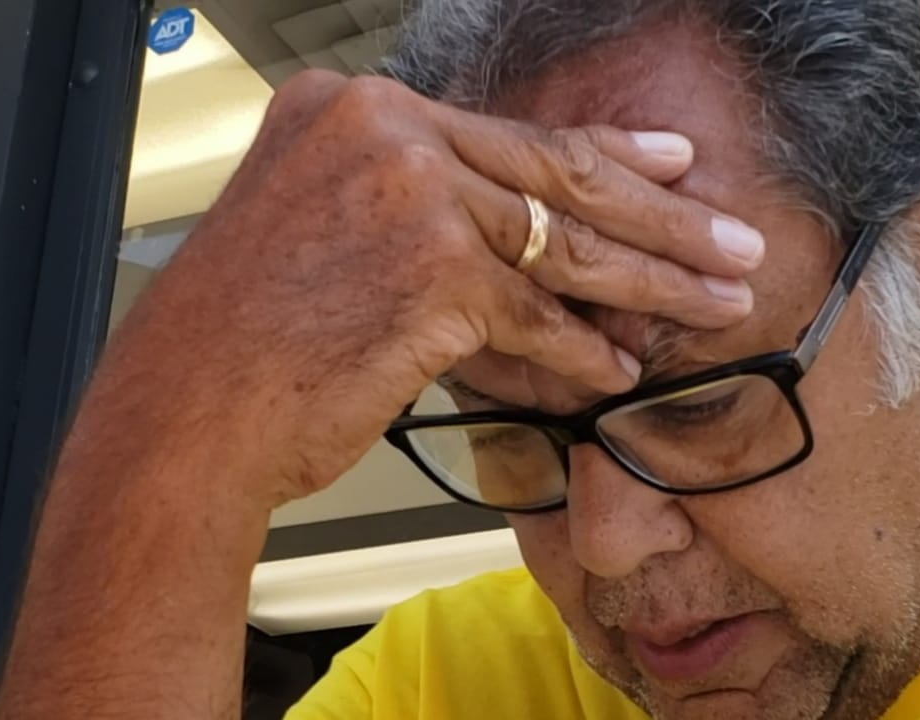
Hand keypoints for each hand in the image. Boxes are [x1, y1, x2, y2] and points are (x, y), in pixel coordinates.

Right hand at [96, 70, 762, 508]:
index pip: (511, 132)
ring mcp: (412, 192)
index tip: (675, 162)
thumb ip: (424, 225)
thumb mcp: (325, 241)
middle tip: (733, 239)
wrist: (186, 411)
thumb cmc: (244, 346)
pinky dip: (583, 350)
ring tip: (718, 301)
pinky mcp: (434, 268)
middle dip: (665, 214)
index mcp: (354, 108)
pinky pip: (538, 314)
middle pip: (560, 173)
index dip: (609, 152)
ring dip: (655, 281)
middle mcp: (384, 128)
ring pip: (567, 242)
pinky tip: (622, 370)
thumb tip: (533, 266)